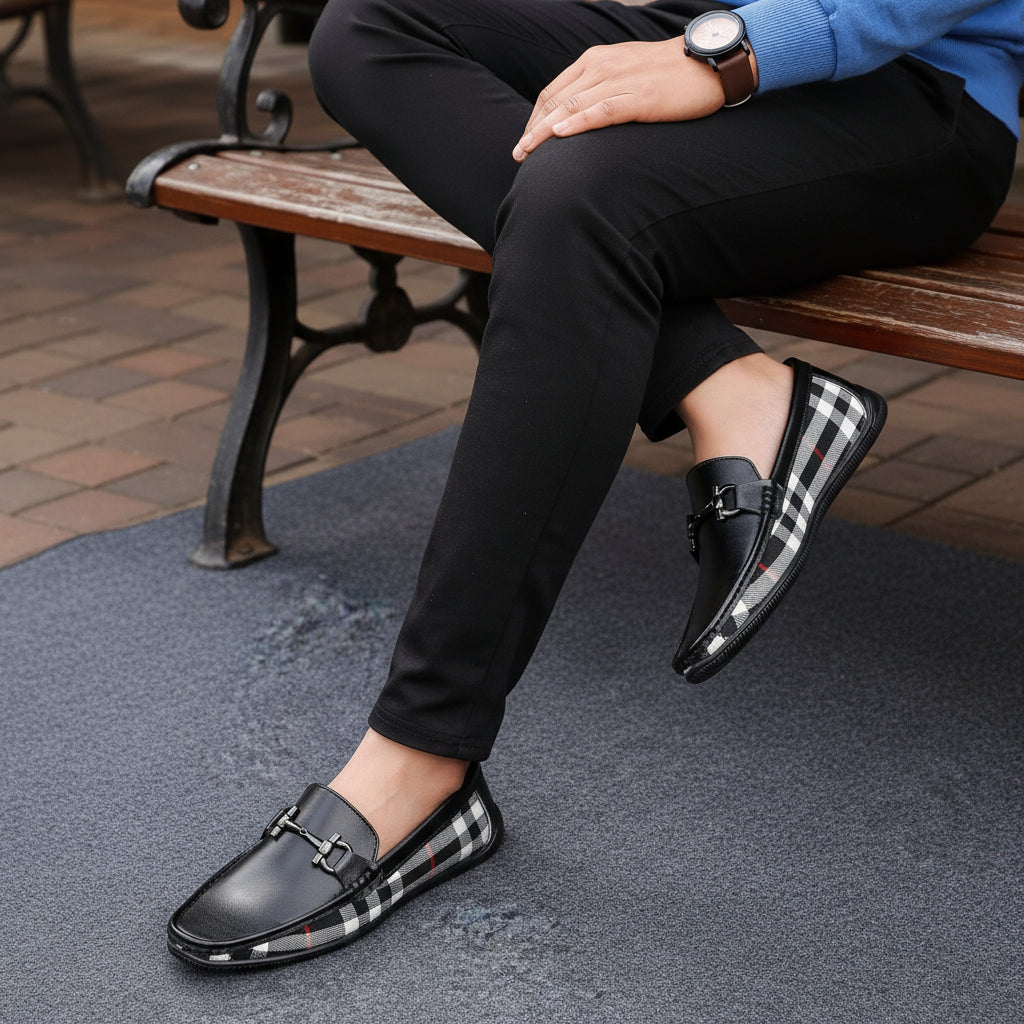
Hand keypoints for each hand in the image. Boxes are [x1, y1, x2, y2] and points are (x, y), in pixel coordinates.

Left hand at [513, 38, 739, 161]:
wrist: (709, 63)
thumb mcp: (626, 74)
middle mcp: (602, 66)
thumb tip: (578, 115)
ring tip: (527, 153)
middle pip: (556, 100)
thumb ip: (600, 88)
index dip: (535, 118)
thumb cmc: (669, 74)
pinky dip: (578, 122)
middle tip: (518, 155)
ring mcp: (620, 80)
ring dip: (545, 131)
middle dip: (533, 129)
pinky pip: (602, 110)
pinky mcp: (639, 97)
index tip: (525, 141)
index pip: (554, 91)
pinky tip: (560, 135)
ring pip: (572, 106)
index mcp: (596, 60)